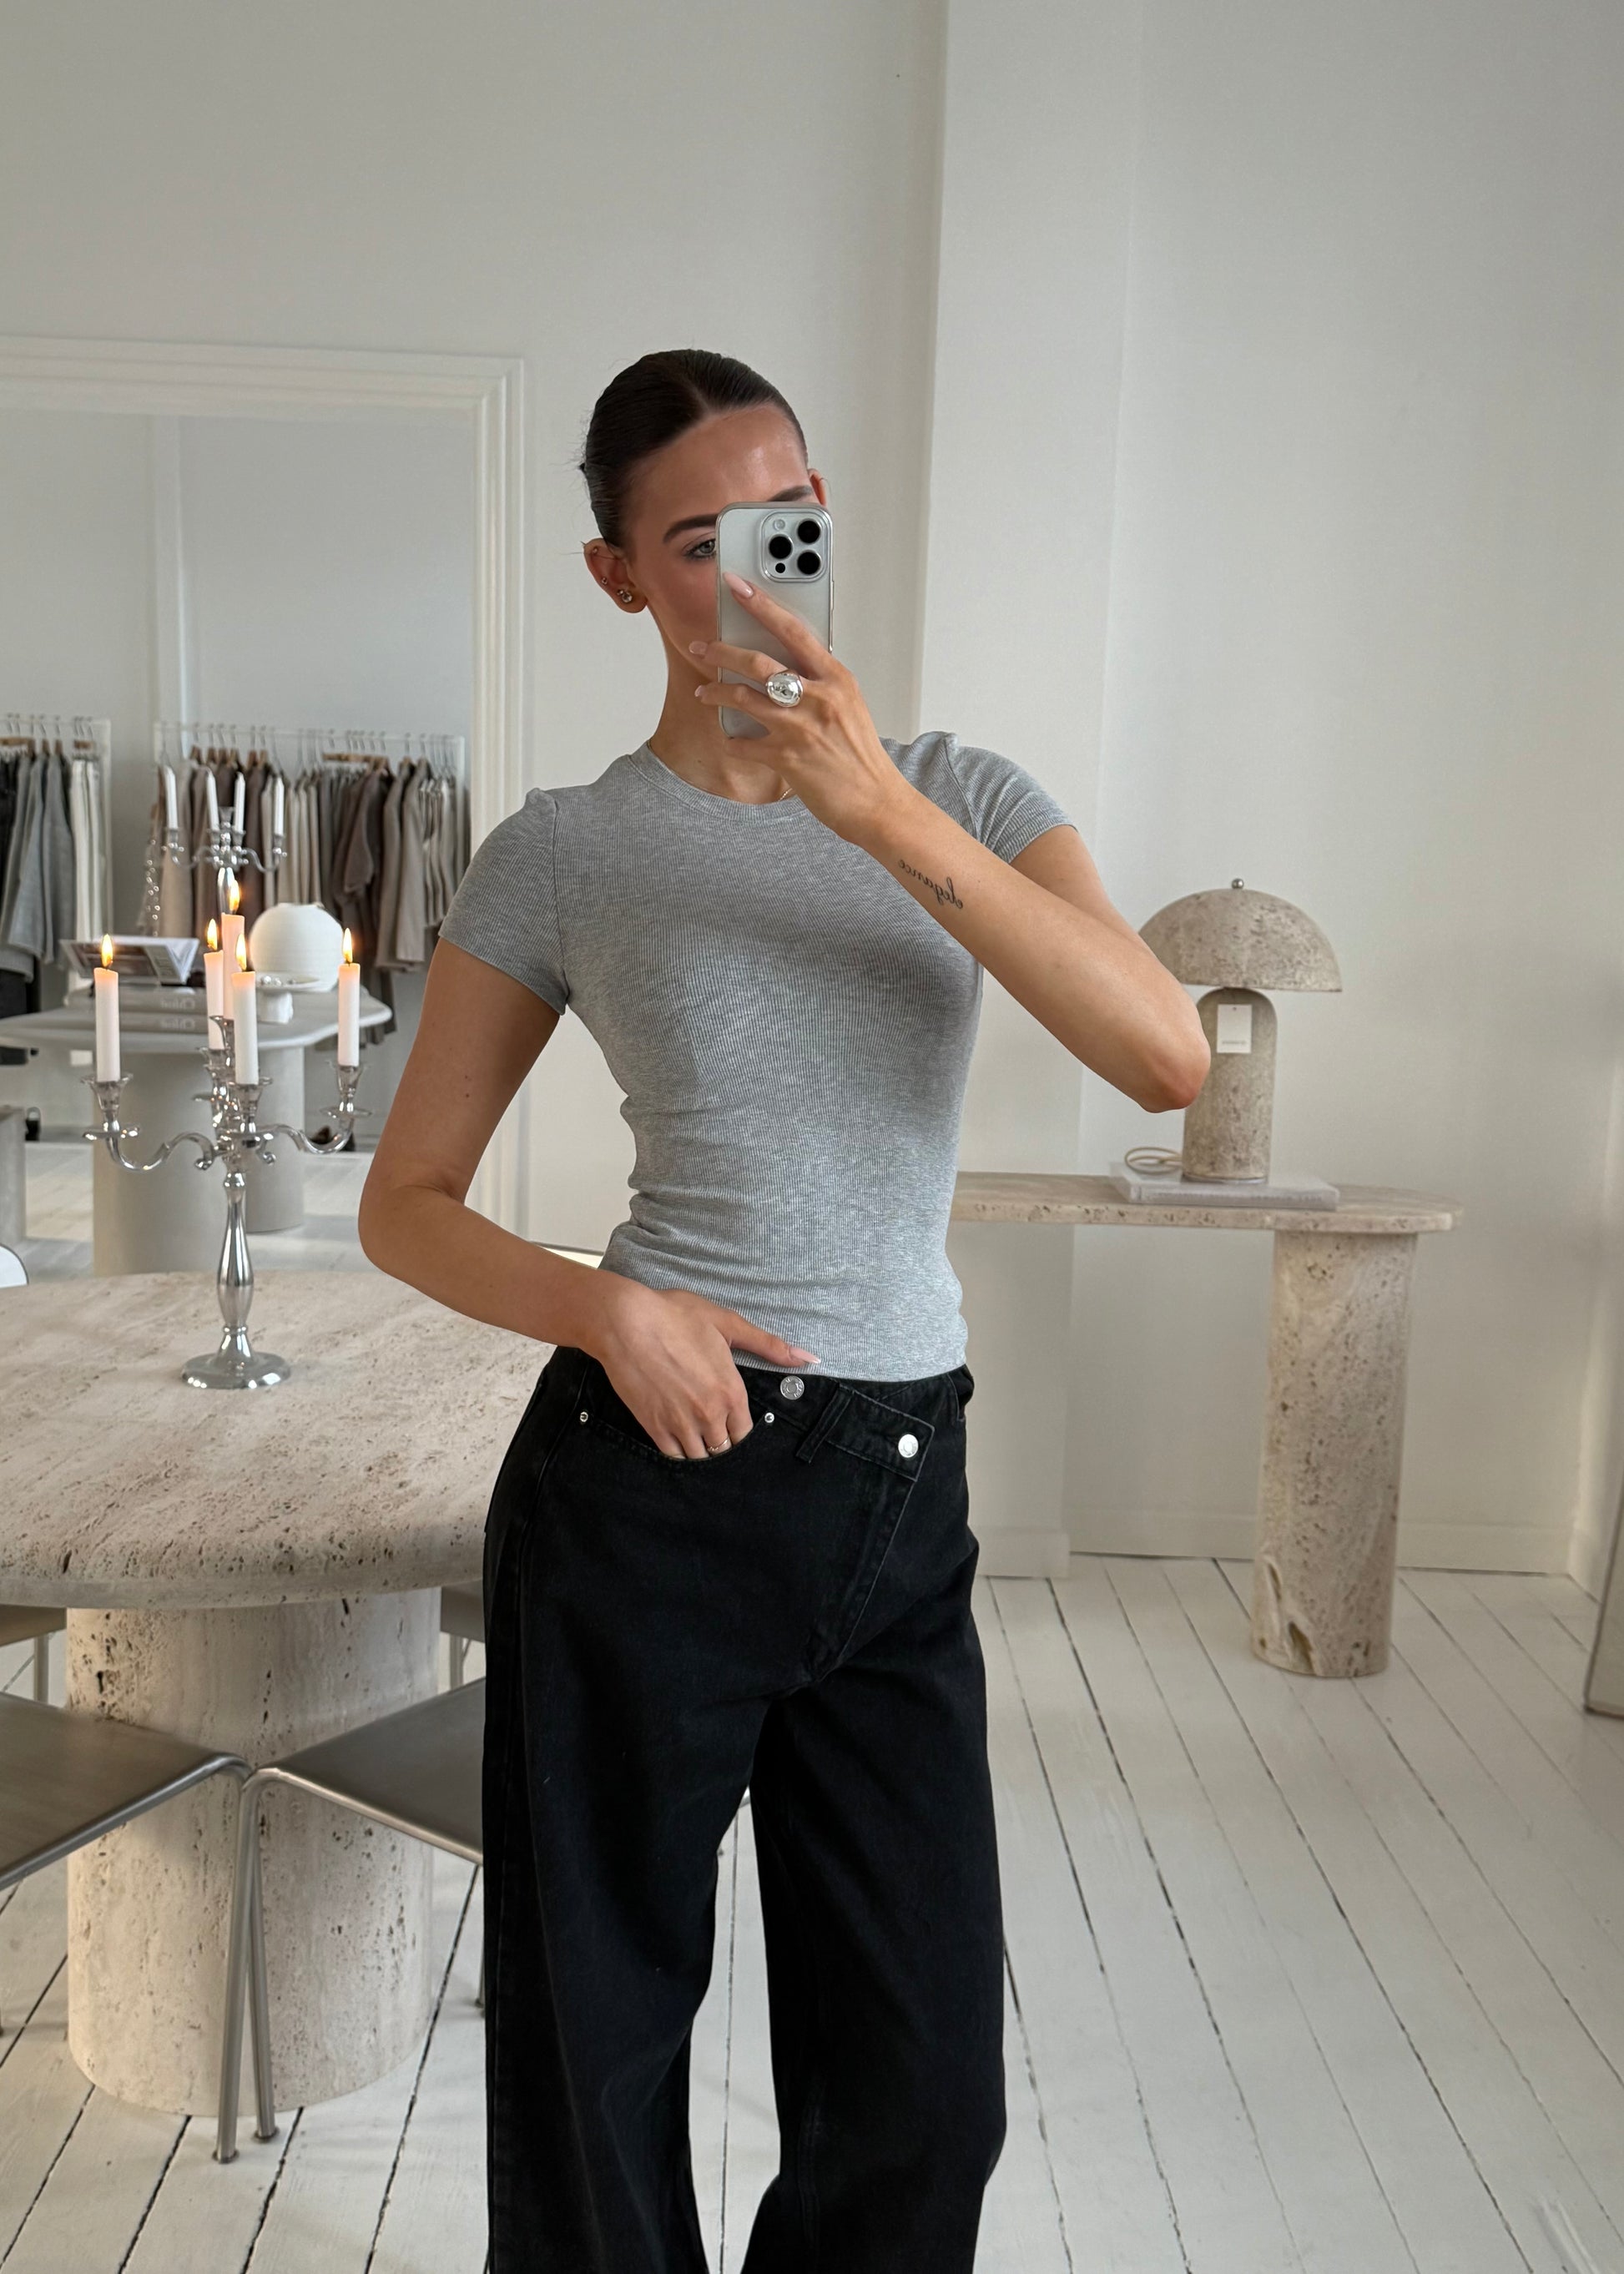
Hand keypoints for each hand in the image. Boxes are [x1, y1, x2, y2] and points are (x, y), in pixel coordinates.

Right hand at [587, 1276, 817, 1460]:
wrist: (626, 1322)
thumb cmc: (675, 1317)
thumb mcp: (727, 1324)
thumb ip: (768, 1345)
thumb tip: (809, 1358)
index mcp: (731, 1392)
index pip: (745, 1433)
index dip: (739, 1430)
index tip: (731, 1422)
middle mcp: (709, 1414)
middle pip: (723, 1448)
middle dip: (720, 1440)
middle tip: (711, 1427)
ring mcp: (680, 1423)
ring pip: (699, 1456)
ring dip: (700, 1448)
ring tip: (694, 1433)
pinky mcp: (653, 1426)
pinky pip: (673, 1455)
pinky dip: (677, 1450)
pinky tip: (675, 1436)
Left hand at [688, 572, 914, 845]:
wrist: (876, 801)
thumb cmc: (862, 757)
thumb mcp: (849, 707)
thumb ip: (821, 684)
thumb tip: (787, 669)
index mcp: (836, 678)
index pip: (792, 630)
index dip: (761, 604)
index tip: (737, 586)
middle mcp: (818, 697)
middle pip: (757, 662)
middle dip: (721, 652)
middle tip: (702, 648)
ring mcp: (800, 727)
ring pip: (743, 698)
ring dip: (717, 693)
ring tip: (706, 693)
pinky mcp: (786, 757)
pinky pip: (744, 743)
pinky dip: (733, 740)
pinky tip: (731, 739)